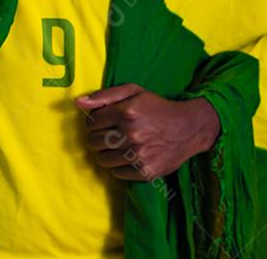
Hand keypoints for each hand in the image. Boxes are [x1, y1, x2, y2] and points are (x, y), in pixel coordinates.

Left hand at [74, 83, 219, 180]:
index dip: (94, 122)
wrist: (189, 128)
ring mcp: (139, 155)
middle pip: (94, 142)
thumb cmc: (158, 108)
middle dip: (98, 137)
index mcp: (126, 112)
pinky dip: (119, 166)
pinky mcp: (146, 172)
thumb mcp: (133, 92)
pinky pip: (117, 173)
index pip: (91, 122)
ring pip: (102, 159)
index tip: (103, 122)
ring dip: (107, 153)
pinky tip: (129, 156)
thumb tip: (78, 102)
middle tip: (110, 134)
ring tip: (119, 146)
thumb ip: (104, 96)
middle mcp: (132, 134)